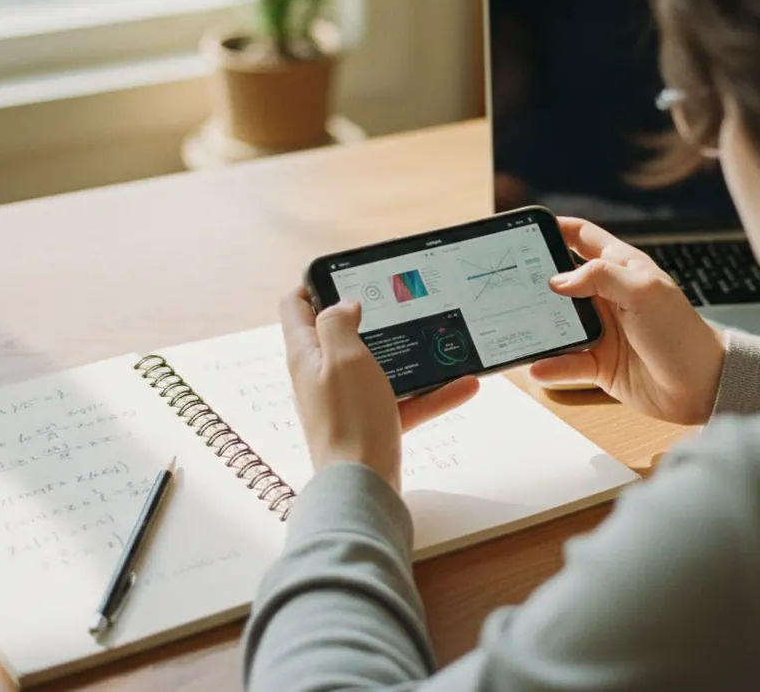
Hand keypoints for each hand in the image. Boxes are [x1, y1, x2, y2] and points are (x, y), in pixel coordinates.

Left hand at [280, 287, 479, 490]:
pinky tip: (463, 385)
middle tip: (400, 299)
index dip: (317, 282)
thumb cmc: (350, 420)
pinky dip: (429, 392)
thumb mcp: (343, 357)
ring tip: (439, 338)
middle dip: (370, 313)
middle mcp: (321, 375)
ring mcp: (346, 400)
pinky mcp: (370, 422)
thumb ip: (338, 322)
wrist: (363, 488)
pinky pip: (402, 399)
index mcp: (306, 354)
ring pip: (379, 365)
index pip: (296, 305)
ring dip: (408, 353)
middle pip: (339, 332)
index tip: (349, 272)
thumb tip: (344, 304)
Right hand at [529, 218, 725, 425]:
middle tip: (507, 281)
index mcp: (621, 268)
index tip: (527, 227)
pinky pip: (565, 362)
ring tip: (515, 325)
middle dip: (534, 280)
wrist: (703, 387)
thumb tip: (558, 279)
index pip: (582, 237)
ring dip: (537, 326)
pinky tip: (538, 366)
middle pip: (560, 280)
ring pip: (557, 323)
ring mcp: (601, 330)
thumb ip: (600, 276)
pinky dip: (550, 365)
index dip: (556, 228)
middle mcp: (607, 296)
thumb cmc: (683, 333)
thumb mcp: (644, 291)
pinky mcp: (598, 363)